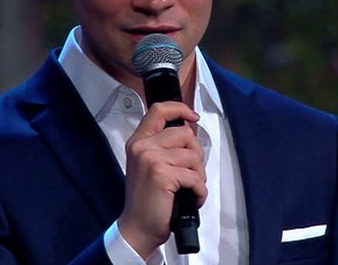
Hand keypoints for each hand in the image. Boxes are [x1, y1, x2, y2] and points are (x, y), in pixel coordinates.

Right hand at [117, 101, 206, 258]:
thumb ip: (164, 146)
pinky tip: (191, 199)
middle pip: (185, 134)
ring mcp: (151, 160)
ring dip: (199, 176)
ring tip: (188, 189)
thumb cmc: (148, 200)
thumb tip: (189, 130)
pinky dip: (199, 192)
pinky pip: (195, 177)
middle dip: (196, 155)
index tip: (192, 117)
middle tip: (190, 174)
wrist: (138, 228)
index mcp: (138, 142)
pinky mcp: (162, 175)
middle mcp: (142, 147)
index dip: (179, 108)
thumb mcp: (149, 165)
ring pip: (193, 156)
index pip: (158, 110)